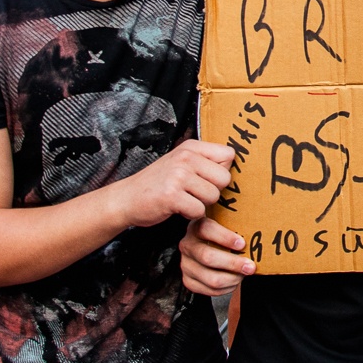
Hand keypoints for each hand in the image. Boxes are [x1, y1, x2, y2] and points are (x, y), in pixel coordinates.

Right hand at [115, 140, 233, 230]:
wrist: (127, 198)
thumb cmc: (159, 183)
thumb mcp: (181, 162)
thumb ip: (205, 161)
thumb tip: (235, 164)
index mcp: (190, 147)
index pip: (228, 155)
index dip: (222, 171)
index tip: (207, 178)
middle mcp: (185, 157)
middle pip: (225, 179)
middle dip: (213, 191)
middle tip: (194, 193)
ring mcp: (178, 175)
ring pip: (213, 196)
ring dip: (201, 204)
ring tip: (184, 199)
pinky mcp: (172, 196)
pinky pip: (199, 211)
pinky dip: (191, 215)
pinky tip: (178, 208)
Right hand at [179, 215, 254, 296]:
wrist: (205, 248)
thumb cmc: (220, 236)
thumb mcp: (224, 225)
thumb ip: (236, 225)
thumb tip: (261, 227)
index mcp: (196, 226)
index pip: (206, 229)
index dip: (225, 237)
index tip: (242, 244)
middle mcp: (188, 245)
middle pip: (208, 257)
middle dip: (233, 264)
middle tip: (250, 266)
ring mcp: (186, 264)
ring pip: (211, 278)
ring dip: (233, 279)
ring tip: (244, 274)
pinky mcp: (188, 280)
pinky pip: (209, 290)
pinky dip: (226, 289)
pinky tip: (234, 281)